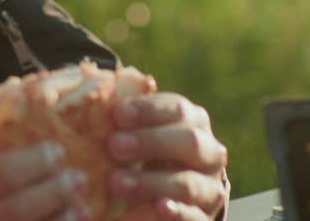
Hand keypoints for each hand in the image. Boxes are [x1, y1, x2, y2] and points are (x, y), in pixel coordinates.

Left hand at [105, 93, 228, 220]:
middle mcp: (209, 153)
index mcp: (194, 122)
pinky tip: (158, 207)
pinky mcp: (203, 218)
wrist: (169, 196)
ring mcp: (209, 189)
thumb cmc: (146, 154)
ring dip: (151, 182)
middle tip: (114, 146)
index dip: (148, 110)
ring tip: (116, 182)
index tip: (117, 115)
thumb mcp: (140, 134)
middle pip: (189, 142)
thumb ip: (127, 121)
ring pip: (188, 183)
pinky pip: (193, 216)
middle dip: (150, 142)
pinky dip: (175, 211)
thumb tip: (99, 100)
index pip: (177, 109)